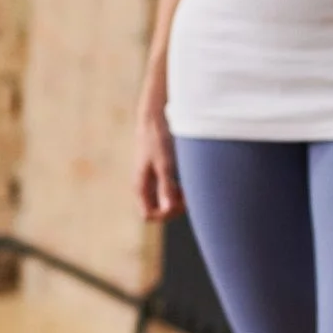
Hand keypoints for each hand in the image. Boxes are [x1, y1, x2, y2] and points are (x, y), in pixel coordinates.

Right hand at [135, 105, 182, 220]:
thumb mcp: (164, 163)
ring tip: (191, 185)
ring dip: (180, 198)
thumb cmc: (158, 139)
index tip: (180, 201)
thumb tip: (168, 210)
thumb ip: (166, 187)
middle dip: (175, 207)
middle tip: (190, 194)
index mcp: (141, 187)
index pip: (149, 215)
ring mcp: (153, 180)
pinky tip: (189, 177)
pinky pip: (170, 190)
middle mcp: (145, 186)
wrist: (155, 117)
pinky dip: (181, 189)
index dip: (166, 214)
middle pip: (158, 210)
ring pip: (165, 200)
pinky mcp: (161, 172)